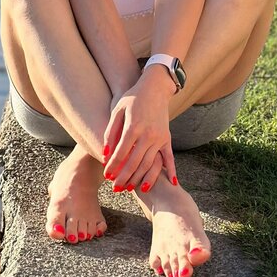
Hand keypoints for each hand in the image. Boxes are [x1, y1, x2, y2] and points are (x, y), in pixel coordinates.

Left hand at [103, 73, 177, 191]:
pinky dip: (171, 171)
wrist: (155, 87)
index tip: (107, 175)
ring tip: (130, 188)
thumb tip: (105, 154)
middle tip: (115, 188)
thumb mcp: (117, 111)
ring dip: (140, 178)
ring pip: (149, 164)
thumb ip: (111, 133)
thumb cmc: (133, 98)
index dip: (113, 166)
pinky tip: (171, 184)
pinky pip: (169, 158)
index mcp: (134, 127)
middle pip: (135, 163)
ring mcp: (160, 137)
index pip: (121, 153)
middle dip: (124, 177)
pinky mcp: (167, 138)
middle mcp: (148, 134)